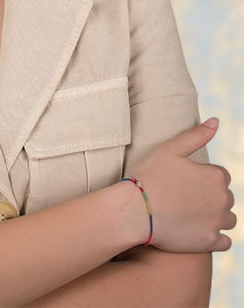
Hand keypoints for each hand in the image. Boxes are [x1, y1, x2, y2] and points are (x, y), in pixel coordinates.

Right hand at [131, 118, 235, 252]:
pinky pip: (224, 241)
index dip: (201, 177)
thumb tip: (216, 121)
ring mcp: (218, 222)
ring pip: (228, 219)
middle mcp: (223, 199)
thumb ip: (196, 135)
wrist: (135, 210)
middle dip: (210, 196)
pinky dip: (215, 236)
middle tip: (183, 197)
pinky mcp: (211, 242)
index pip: (220, 175)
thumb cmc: (149, 176)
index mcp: (215, 175)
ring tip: (190, 213)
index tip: (183, 180)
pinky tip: (196, 230)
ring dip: (215, 216)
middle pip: (225, 197)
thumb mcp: (170, 149)